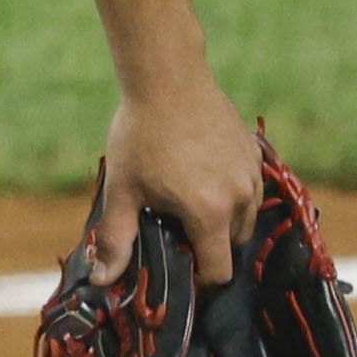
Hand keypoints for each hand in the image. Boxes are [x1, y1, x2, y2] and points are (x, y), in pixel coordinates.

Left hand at [89, 79, 263, 288]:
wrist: (167, 76)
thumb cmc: (141, 132)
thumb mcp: (122, 188)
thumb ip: (115, 238)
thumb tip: (101, 280)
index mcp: (210, 213)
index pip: (219, 271)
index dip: (199, 275)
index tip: (178, 260)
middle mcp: (241, 197)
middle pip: (234, 245)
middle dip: (208, 243)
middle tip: (176, 221)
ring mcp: (251, 173)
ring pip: (245, 216)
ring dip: (223, 217)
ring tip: (188, 192)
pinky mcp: (255, 151)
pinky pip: (250, 187)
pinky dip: (233, 190)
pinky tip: (203, 170)